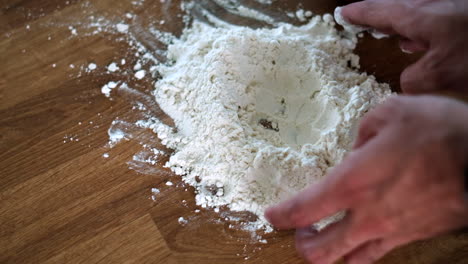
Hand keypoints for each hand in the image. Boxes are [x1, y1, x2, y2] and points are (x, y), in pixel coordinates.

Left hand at [265, 95, 467, 263]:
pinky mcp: (412, 237)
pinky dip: (361, 250)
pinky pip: (378, 254)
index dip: (280, 216)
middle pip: (319, 252)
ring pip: (349, 261)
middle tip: (301, 229)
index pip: (302, 210)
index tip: (271, 215)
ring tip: (327, 236)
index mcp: (352, 182)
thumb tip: (357, 148)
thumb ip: (363, 131)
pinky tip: (362, 234)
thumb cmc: (440, 132)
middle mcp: (366, 215)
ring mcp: (390, 231)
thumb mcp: (392, 112)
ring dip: (330, 253)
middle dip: (302, 245)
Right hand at [339, 0, 467, 94]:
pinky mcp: (458, 16)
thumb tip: (405, 82)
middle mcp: (429, 6)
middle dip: (373, 14)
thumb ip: (411, 80)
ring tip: (381, 31)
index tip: (341, 14)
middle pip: (392, 6)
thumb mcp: (438, 76)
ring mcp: (445, 8)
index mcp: (418, 16)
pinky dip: (412, 27)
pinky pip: (425, 17)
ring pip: (410, 11)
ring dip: (393, 20)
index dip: (357, 14)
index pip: (376, 11)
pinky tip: (414, 41)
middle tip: (357, 21)